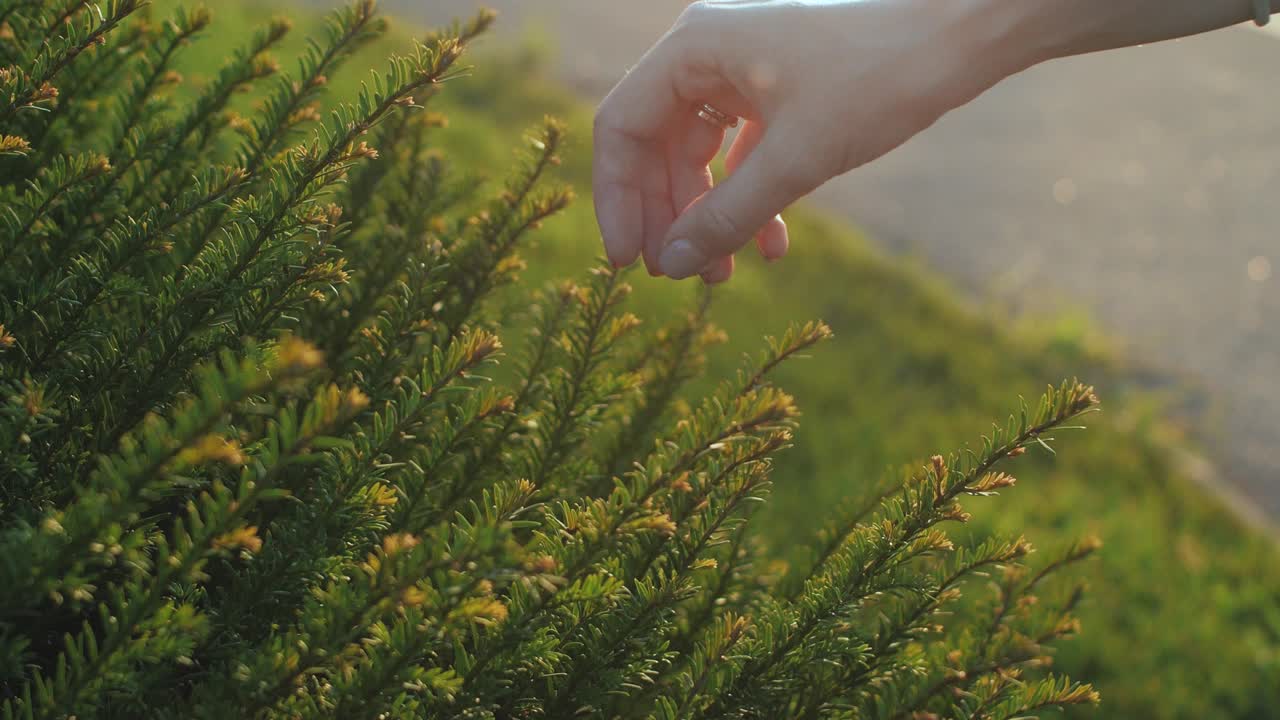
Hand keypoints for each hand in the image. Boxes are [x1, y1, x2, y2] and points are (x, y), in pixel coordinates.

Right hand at [592, 0, 1035, 281]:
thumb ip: (727, 214)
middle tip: (681, 276)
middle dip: (670, 216)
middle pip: (657, 145)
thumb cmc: (880, 75)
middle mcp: (710, 52)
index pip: (622, 127)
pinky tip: (772, 246)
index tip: (631, 261)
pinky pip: (743, 149)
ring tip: (725, 274)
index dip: (618, 200)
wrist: (964, 31)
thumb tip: (673, 264)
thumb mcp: (797, 157)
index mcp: (694, 48)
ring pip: (700, 153)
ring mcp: (745, 67)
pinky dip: (750, 196)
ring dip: (710, 215)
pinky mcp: (780, 86)